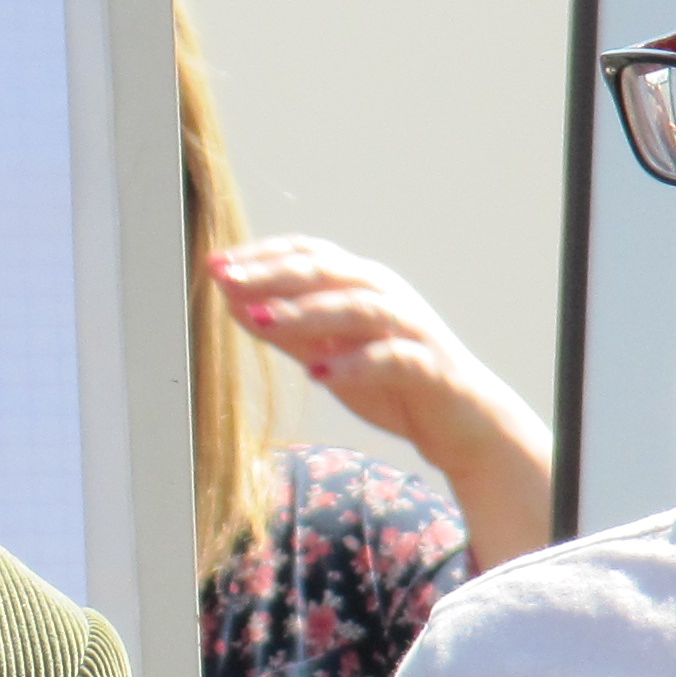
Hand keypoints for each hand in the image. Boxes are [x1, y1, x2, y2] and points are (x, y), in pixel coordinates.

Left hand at [208, 237, 554, 568]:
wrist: (460, 422)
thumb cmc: (389, 381)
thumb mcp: (326, 351)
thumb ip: (285, 328)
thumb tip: (232, 302)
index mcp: (360, 283)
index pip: (307, 254)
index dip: (261, 255)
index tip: (215, 264)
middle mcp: (385, 294)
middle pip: (327, 271)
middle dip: (273, 274)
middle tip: (227, 280)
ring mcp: (410, 326)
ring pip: (357, 307)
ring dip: (307, 312)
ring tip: (262, 322)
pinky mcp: (429, 365)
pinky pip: (391, 358)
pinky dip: (354, 363)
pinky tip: (318, 373)